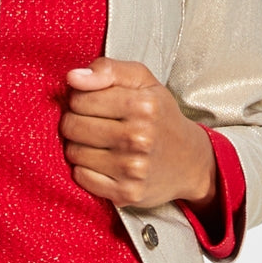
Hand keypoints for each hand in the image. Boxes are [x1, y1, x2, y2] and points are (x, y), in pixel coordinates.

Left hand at [61, 58, 215, 210]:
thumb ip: (108, 69)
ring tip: (99, 142)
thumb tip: (73, 77)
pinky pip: (81, 177)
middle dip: (75, 122)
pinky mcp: (127, 193)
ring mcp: (133, 168)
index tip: (93, 103)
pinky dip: (85, 170)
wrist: (190, 161)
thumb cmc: (160, 116)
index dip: (80, 99)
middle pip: (72, 126)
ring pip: (73, 152)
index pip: (79, 98)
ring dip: (79, 146)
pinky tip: (102, 162)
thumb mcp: (143, 81)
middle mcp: (140, 137)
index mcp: (144, 105)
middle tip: (93, 123)